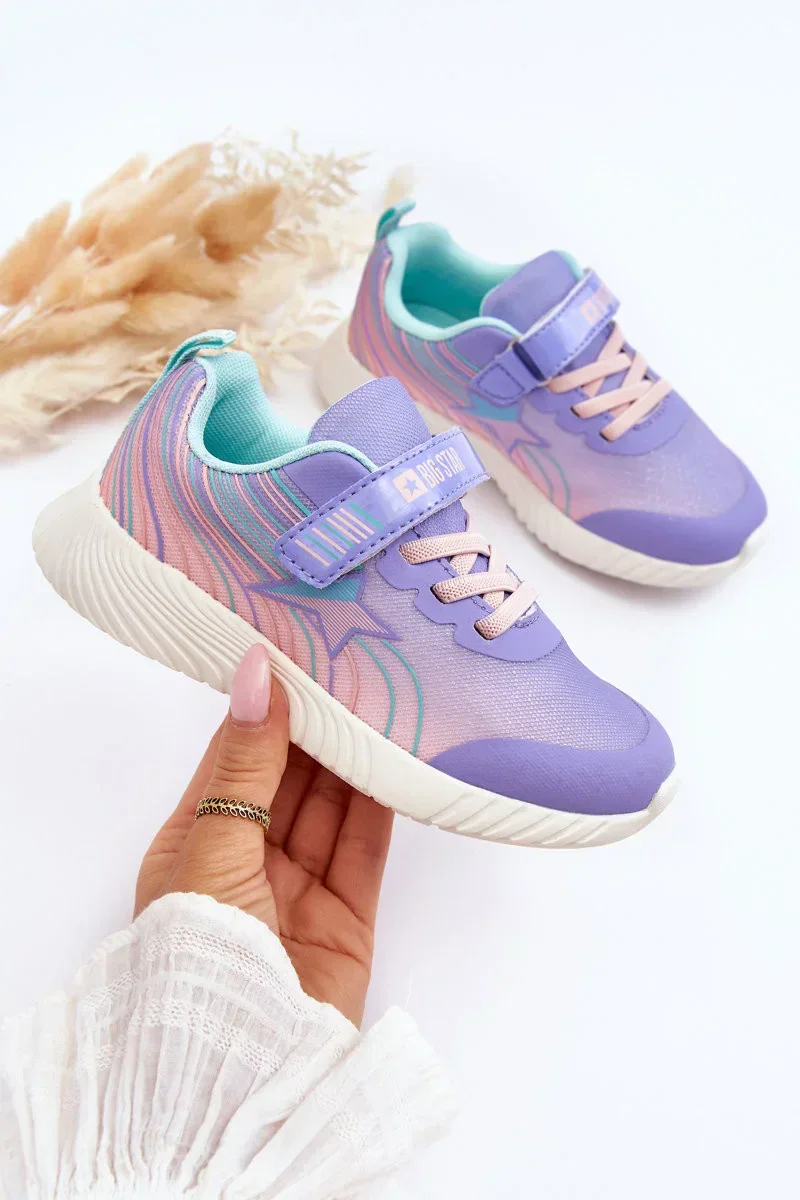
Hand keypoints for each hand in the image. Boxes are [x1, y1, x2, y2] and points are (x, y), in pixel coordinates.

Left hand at [135, 645, 393, 1025]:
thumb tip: (256, 673)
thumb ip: (245, 764)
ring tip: (380, 698)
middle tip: (350, 668)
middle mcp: (247, 862)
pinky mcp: (348, 915)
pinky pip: (365, 845)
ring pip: (330, 806)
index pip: (233, 758)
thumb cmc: (201, 954)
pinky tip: (396, 756)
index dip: (263, 708)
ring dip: (351, 757)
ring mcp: (299, 889)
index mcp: (195, 844)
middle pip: (287, 778)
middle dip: (315, 727)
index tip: (295, 654)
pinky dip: (381, 800)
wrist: (240, 1072)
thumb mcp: (212, 847)